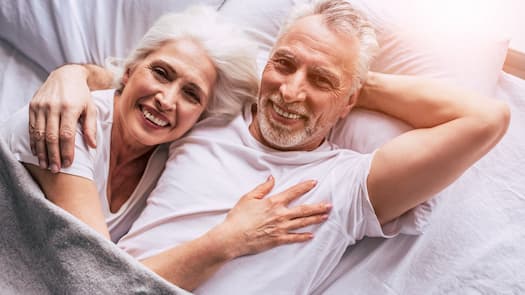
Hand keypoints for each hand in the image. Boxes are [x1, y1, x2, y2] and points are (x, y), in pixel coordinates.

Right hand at [29, 64, 96, 171]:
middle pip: (51, 136)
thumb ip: (91, 127)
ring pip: (39, 133)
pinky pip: (32, 127)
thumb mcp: (91, 108)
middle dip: (53, 155)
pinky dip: (34, 141)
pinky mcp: (33, 105)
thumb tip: (92, 146)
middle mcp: (53, 106)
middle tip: (56, 170)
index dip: (67, 151)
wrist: (66, 75)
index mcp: (70, 108)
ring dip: (42, 151)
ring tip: (45, 165)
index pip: (66, 134)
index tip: (68, 164)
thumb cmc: (82, 95)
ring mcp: (41, 106)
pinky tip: (37, 152)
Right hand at [212, 176, 330, 258]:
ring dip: (315, 219)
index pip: (293, 192)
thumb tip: (272, 178)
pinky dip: (303, 237)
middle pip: (303, 209)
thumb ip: (262, 188)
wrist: (232, 237)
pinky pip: (294, 238)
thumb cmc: (238, 217)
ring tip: (325, 216)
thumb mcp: (248, 197)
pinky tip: (311, 235)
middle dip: (318, 206)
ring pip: (302, 223)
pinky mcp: (278, 240)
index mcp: (273, 202)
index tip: (314, 182)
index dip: (305, 186)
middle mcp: (280, 214)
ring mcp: (280, 228)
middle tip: (329, 205)